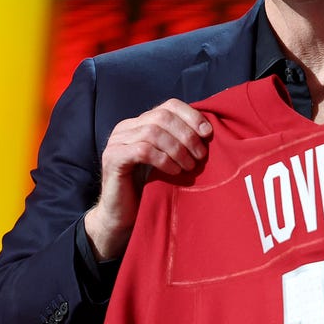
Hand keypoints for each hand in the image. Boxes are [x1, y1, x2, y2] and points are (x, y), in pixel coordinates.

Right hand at [85, 99, 212, 259]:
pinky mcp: (113, 158)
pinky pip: (143, 150)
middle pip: (162, 116)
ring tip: (189, 167)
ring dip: (178, 149)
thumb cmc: (149, 189)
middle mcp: (126, 127)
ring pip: (153, 132)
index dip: (191, 116)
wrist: (123, 218)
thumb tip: (209, 131)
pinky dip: (164, 159)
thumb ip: (180, 142)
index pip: (169, 105)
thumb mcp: (168, 160)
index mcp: (140, 122)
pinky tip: (174, 172)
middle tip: (201, 156)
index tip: (208, 133)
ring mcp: (116, 141)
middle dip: (187, 135)